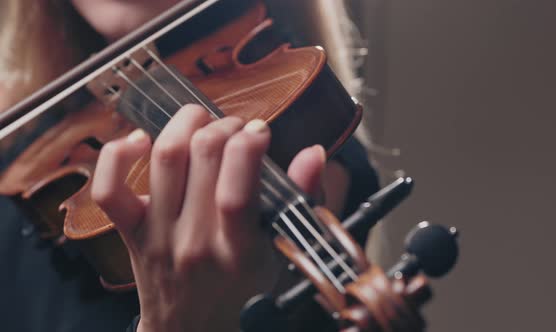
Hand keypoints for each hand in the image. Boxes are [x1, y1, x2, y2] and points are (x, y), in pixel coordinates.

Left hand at [91, 105, 326, 331]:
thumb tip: (313, 155)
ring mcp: (158, 236)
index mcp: (237, 253)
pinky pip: (109, 189)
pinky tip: (141, 140)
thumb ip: (300, 200)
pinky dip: (116, 156)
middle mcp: (194, 242)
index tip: (260, 131)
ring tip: (204, 122)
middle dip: (225, 127)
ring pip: (164, 158)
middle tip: (238, 128)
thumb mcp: (281, 254)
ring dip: (186, 125)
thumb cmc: (242, 293)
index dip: (248, 147)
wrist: (194, 330)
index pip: (237, 192)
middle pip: (203, 158)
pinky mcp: (132, 232)